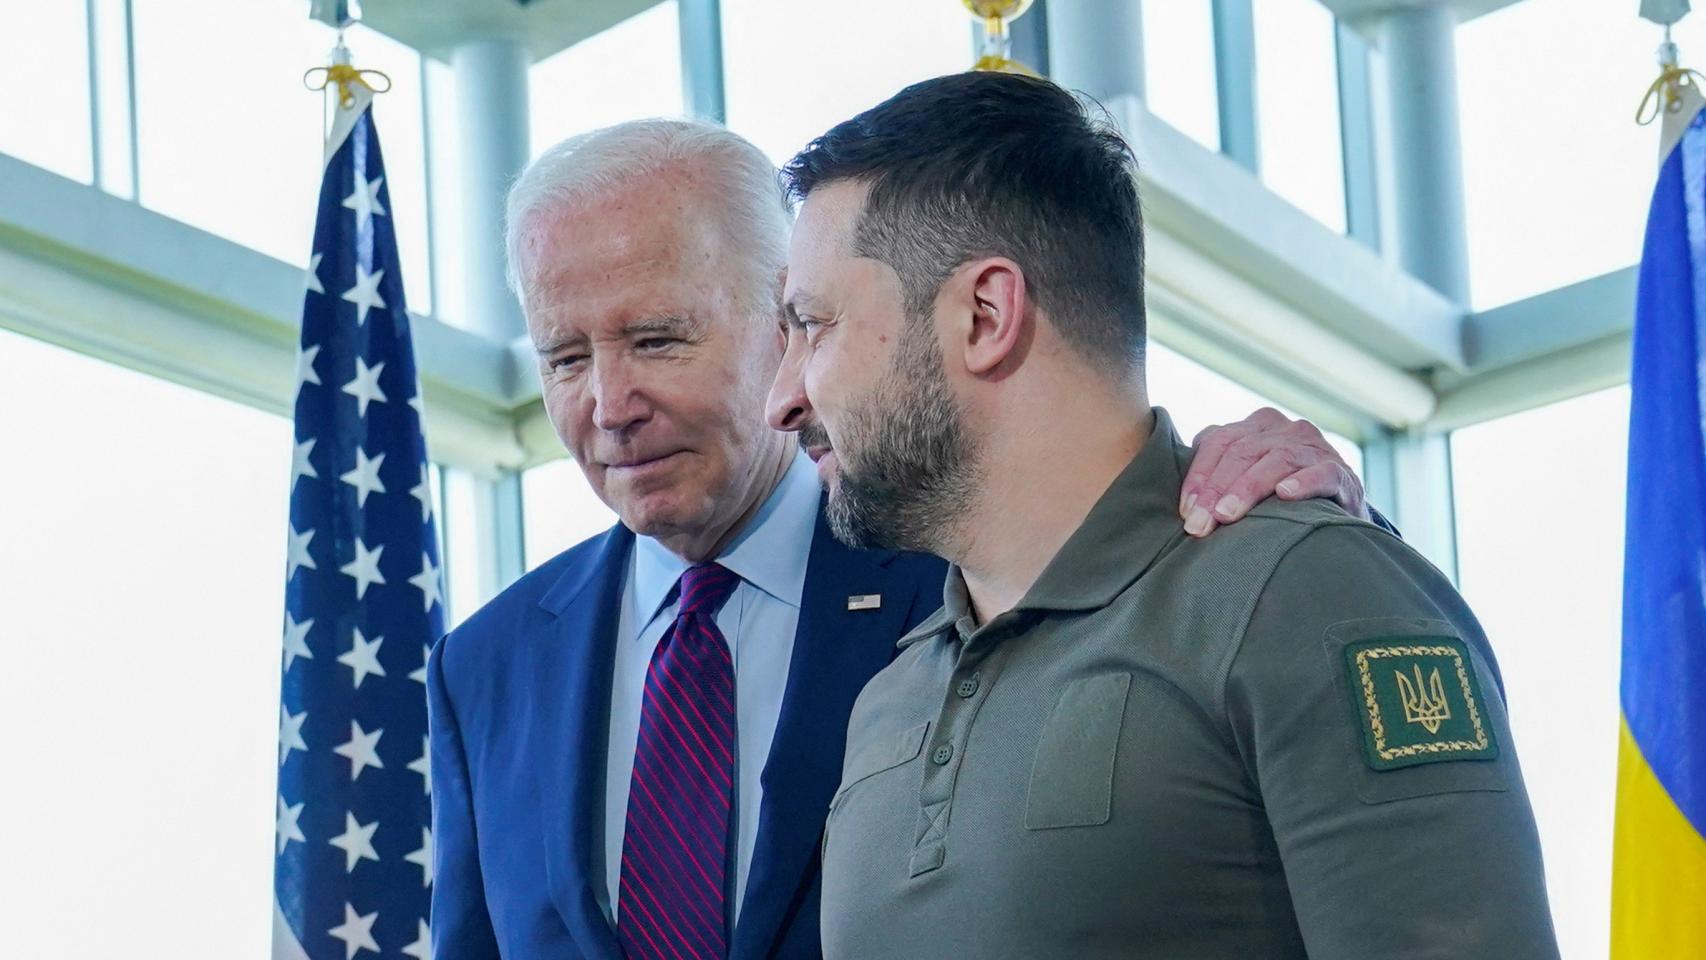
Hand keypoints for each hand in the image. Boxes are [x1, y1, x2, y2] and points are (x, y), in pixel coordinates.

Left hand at [1178, 407, 1367, 537]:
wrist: (1337, 513)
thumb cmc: (1277, 498)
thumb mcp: (1246, 478)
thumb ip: (1217, 476)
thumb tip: (1180, 504)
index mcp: (1257, 426)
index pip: (1219, 441)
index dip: (1199, 475)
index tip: (1184, 511)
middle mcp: (1286, 429)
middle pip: (1242, 451)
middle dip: (1216, 490)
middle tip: (1199, 525)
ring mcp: (1315, 447)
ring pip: (1276, 460)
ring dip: (1248, 488)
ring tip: (1227, 515)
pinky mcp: (1341, 472)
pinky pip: (1321, 473)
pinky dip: (1303, 482)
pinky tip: (1285, 495)